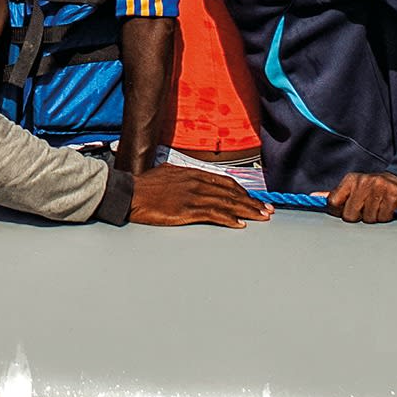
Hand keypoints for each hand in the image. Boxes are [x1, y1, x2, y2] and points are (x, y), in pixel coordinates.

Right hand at [130, 163, 269, 225]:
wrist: (129, 193)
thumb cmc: (144, 186)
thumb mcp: (167, 174)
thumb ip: (183, 177)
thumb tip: (189, 180)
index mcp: (193, 173)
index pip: (225, 182)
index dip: (242, 192)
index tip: (253, 199)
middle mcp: (197, 182)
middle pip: (231, 193)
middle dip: (252, 202)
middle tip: (267, 210)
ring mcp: (193, 195)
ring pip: (227, 203)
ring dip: (247, 211)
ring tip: (261, 218)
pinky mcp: (187, 210)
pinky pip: (214, 214)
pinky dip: (229, 219)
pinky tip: (239, 224)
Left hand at [326, 170, 396, 224]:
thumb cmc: (373, 190)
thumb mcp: (353, 189)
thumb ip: (335, 195)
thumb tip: (313, 197)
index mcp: (351, 179)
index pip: (333, 203)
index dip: (340, 212)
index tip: (349, 209)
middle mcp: (365, 181)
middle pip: (349, 215)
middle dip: (359, 217)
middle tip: (368, 208)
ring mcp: (380, 187)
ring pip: (368, 218)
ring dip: (374, 217)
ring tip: (379, 207)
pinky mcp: (394, 195)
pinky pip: (383, 218)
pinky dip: (386, 217)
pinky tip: (388, 208)